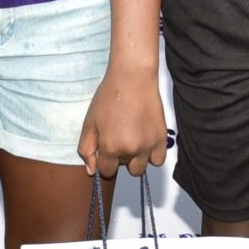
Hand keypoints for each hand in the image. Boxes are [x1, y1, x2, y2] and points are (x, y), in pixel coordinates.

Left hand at [77, 61, 168, 178]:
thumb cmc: (109, 96)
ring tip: (133, 138)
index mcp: (110, 147)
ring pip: (141, 167)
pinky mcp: (161, 138)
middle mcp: (130, 149)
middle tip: (120, 138)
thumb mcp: (89, 122)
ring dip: (136, 158)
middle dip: (120, 158)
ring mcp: (148, 145)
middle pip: (124, 168)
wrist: (132, 77)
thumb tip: (91, 170)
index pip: (107, 171)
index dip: (105, 160)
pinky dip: (152, 155)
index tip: (106, 148)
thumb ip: (86, 149)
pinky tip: (145, 140)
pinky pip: (158, 160)